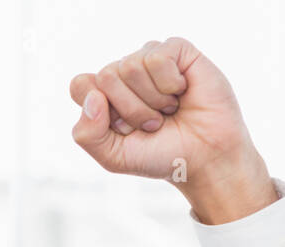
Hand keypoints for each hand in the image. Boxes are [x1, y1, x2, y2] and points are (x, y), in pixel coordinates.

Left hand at [69, 37, 278, 223]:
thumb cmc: (159, 155)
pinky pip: (156, 58)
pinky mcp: (177, 50)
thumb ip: (87, 134)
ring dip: (152, 101)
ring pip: (130, 66)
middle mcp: (124, 73)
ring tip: (168, 110)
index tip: (123, 130)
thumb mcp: (113, 157)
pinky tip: (182, 92)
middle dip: (130, 110)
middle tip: (152, 123)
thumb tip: (94, 96)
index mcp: (105, 95)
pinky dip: (169, 85)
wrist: (204, 158)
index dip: (99, 110)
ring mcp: (149, 59)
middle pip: (105, 76)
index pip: (80, 85)